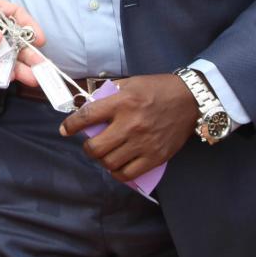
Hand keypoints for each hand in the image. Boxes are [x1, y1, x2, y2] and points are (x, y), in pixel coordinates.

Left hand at [59, 73, 197, 182]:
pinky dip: (117, 173)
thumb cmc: (157, 89)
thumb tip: (88, 104)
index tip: (65, 130)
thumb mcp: (130, 83)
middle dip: (87, 148)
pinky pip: (129, 173)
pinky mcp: (156, 157)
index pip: (88, 116)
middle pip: (96, 147)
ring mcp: (143, 143)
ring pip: (110, 163)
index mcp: (122, 103)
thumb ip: (109, 94)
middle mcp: (130, 125)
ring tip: (104, 154)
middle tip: (89, 145)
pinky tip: (116, 166)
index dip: (71, 125)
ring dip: (102, 160)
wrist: (190, 99)